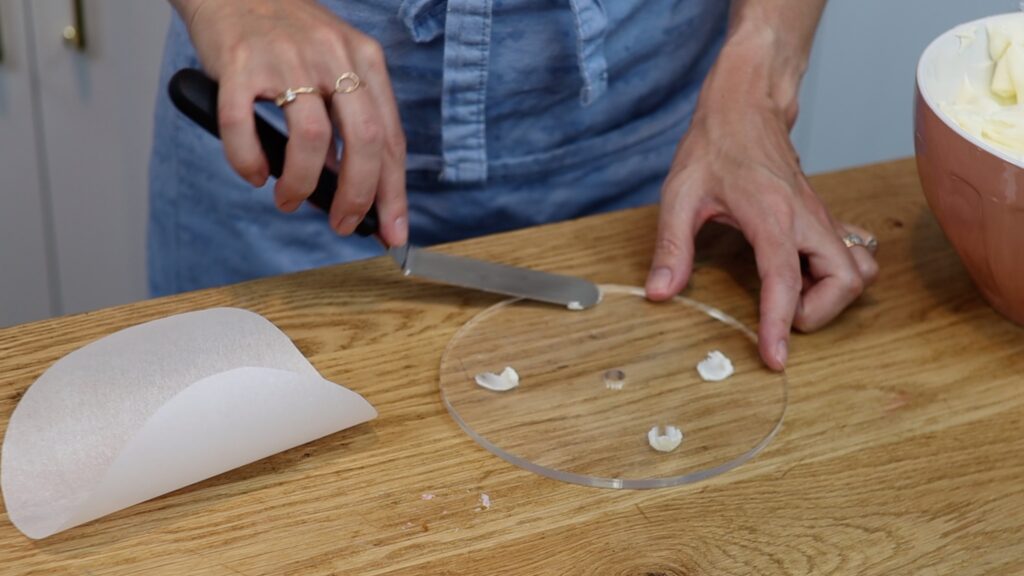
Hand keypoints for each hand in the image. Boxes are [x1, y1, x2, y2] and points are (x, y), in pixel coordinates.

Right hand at [173, 0, 407, 244]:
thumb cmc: (287, 34)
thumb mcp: (336, 63)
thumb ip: (350, 117)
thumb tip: (352, 184)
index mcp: (364, 58)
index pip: (391, 137)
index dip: (394, 192)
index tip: (393, 232)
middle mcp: (332, 56)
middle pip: (363, 141)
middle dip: (357, 196)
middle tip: (344, 224)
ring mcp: (285, 58)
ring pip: (309, 139)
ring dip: (302, 184)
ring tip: (289, 200)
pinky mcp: (238, 62)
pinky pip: (243, 125)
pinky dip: (248, 161)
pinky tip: (254, 174)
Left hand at [644, 33, 877, 370]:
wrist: (746, 104)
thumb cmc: (714, 145)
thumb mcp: (680, 194)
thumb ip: (672, 246)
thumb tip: (660, 292)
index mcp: (771, 215)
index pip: (785, 280)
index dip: (779, 324)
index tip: (775, 358)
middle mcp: (806, 218)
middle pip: (846, 279)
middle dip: (820, 312)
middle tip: (780, 315)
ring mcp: (820, 217)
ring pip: (860, 268)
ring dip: (834, 295)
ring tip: (793, 296)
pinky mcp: (823, 216)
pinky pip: (854, 252)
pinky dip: (839, 274)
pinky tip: (804, 274)